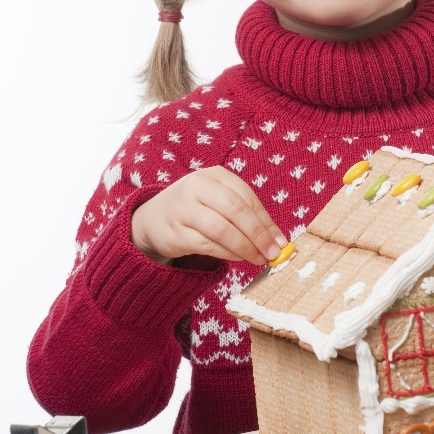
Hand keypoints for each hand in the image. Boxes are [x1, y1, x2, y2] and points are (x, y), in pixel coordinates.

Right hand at [130, 167, 286, 265]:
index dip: (266, 220)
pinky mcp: (175, 232)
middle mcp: (196, 187)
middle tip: (272, 252)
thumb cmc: (197, 209)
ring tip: (258, 258)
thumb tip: (277, 238)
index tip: (280, 240)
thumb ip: (246, 215)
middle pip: (236, 210)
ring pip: (222, 229)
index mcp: (214, 175)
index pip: (246, 197)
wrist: (153, 219)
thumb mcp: (219, 202)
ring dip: (245, 246)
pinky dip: (227, 253)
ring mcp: (183, 209)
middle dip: (258, 234)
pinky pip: (207, 245)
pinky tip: (238, 258)